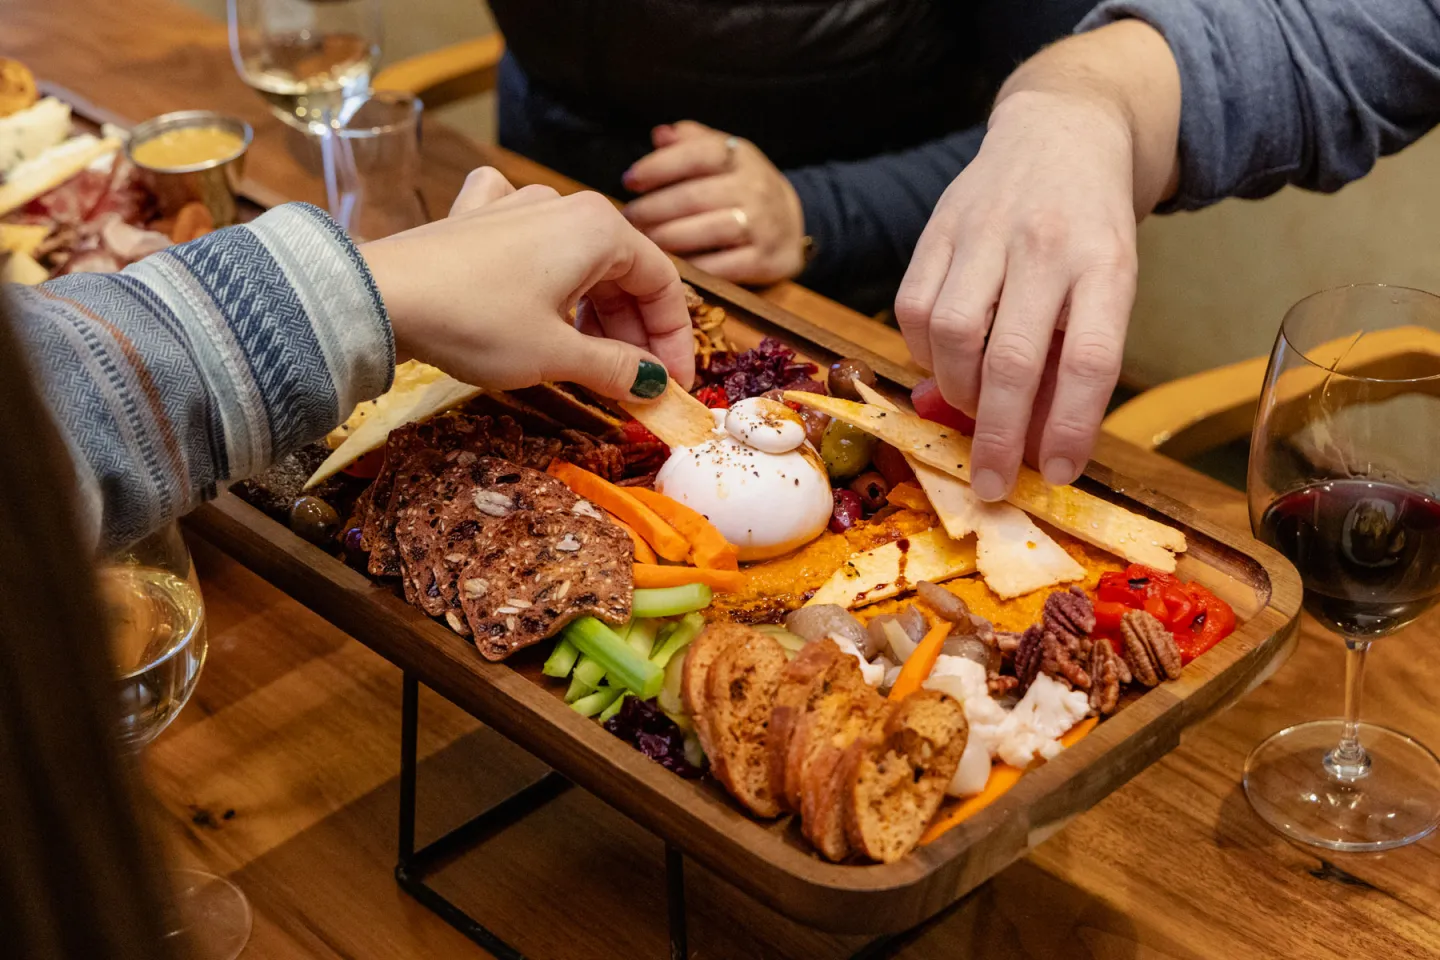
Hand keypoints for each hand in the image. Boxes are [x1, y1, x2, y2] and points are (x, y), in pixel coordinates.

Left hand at [361, 168, 694, 401]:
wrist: (378, 297)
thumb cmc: (475, 321)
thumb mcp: (556, 356)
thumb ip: (615, 368)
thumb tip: (653, 385)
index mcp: (599, 229)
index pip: (662, 284)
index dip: (673, 340)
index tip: (672, 385)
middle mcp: (564, 207)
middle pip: (621, 271)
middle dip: (632, 332)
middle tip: (633, 385)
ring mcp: (516, 206)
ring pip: (577, 259)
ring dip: (592, 311)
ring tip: (588, 359)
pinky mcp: (476, 219)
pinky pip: (525, 233)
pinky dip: (540, 265)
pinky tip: (532, 281)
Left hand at [622, 120, 804, 284]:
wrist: (792, 224)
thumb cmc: (742, 187)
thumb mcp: (724, 155)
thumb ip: (691, 142)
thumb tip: (660, 135)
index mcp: (741, 157)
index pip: (696, 155)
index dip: (658, 167)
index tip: (629, 181)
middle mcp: (755, 188)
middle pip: (694, 197)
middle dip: (653, 209)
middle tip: (629, 219)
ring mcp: (762, 226)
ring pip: (706, 231)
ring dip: (667, 238)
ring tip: (644, 241)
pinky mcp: (764, 261)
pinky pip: (721, 266)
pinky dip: (691, 266)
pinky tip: (671, 265)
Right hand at [894, 90, 1138, 500]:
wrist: (1063, 131)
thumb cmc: (1089, 228)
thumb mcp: (1107, 285)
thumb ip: (1069, 359)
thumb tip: (1027, 446)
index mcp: (1105, 264)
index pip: (1088, 358)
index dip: (1069, 426)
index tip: (1054, 474)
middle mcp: (1045, 244)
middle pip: (1011, 358)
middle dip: (996, 434)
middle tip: (988, 482)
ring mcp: (985, 231)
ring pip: (951, 334)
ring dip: (956, 391)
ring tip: (970, 407)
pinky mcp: (938, 226)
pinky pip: (913, 308)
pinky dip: (924, 352)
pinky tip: (944, 360)